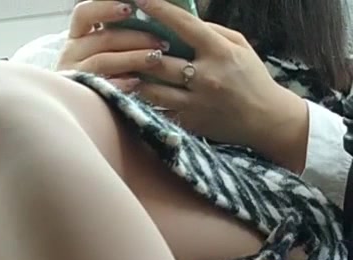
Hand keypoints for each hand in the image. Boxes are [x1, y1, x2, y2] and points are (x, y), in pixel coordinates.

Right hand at [56, 0, 167, 91]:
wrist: (78, 112)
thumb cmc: (99, 75)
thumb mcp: (100, 51)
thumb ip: (113, 34)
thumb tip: (137, 13)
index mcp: (76, 37)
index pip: (84, 14)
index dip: (105, 8)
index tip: (129, 9)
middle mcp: (70, 54)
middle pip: (103, 39)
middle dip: (136, 38)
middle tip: (161, 42)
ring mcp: (75, 77)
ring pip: (103, 61)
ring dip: (132, 58)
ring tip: (156, 58)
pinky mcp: (81, 98)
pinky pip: (102, 88)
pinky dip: (121, 84)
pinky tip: (138, 82)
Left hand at [130, 0, 308, 169]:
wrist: (266, 119)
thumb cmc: (253, 78)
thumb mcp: (240, 46)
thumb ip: (213, 31)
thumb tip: (183, 18)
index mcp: (219, 52)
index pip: (184, 26)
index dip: (159, 10)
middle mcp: (206, 77)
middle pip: (160, 62)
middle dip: (136, 50)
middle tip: (117, 40)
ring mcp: (196, 103)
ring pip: (154, 91)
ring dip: (134, 79)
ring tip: (118, 69)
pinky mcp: (192, 123)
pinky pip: (161, 112)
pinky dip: (145, 103)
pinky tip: (131, 94)